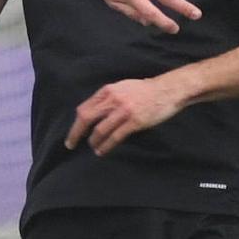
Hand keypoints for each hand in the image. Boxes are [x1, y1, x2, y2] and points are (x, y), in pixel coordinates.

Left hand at [65, 77, 182, 155]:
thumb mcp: (122, 88)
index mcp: (107, 91)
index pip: (84, 108)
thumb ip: (107, 98)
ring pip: (99, 130)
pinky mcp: (134, 121)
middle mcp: (113, 99)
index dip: (76, 123)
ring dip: (93, 142)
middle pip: (86, 118)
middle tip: (71, 145)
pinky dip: (106, 146)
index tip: (72, 134)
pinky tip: (102, 151)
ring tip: (92, 148)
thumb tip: (94, 111)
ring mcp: (123, 111)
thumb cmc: (144, 90)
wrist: (167, 90)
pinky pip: (115, 137)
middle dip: (76, 133)